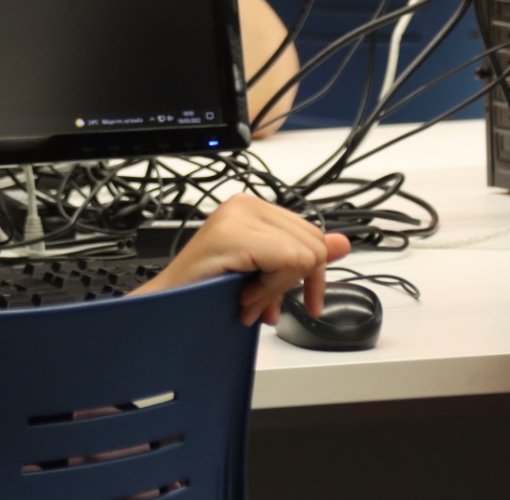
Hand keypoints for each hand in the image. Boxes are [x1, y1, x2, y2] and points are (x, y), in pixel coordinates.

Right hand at [132, 193, 349, 325]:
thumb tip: (342, 243)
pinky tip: (245, 297)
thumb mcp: (265, 272)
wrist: (167, 306)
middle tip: (262, 304)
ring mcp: (238, 215)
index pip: (313, 235)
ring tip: (248, 300)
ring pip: (304, 254)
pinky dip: (271, 289)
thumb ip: (302, 255)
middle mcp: (245, 204)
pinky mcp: (234, 233)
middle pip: (314, 244)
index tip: (303, 300)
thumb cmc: (206, 290)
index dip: (311, 275)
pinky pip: (288, 262)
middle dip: (293, 284)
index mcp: (253, 208)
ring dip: (277, 290)